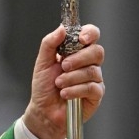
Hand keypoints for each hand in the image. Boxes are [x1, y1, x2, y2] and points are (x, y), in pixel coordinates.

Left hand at [22, 23, 104, 138]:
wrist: (43, 110)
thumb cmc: (44, 86)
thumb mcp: (42, 62)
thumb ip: (50, 43)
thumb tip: (62, 28)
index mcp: (77, 51)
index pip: (91, 35)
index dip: (90, 33)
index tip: (81, 38)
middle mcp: (88, 63)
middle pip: (97, 51)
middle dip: (78, 58)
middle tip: (63, 66)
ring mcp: (94, 78)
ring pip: (92, 71)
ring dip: (71, 77)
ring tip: (59, 84)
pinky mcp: (96, 95)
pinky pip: (92, 87)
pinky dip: (75, 90)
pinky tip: (65, 94)